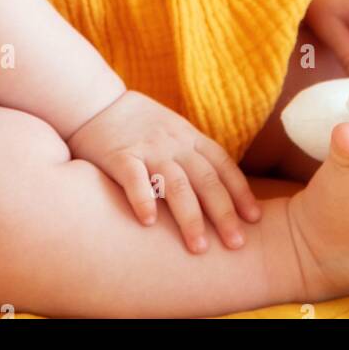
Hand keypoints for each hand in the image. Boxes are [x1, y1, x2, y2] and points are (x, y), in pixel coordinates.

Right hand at [66, 89, 261, 253]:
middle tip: (236, 244)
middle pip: (205, 179)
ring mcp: (147, 149)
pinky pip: (134, 178)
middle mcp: (173, 143)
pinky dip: (143, 199)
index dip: (240, 192)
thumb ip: (193, 154)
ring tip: (198, 247)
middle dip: (223, 213)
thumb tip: (220, 190)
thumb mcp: (173, 130)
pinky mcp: (119, 155)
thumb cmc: (137, 124)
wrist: (94, 101)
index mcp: (189, 137)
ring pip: (175, 184)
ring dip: (190, 217)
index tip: (254, 219)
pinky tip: (149, 223)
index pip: (222, 165)